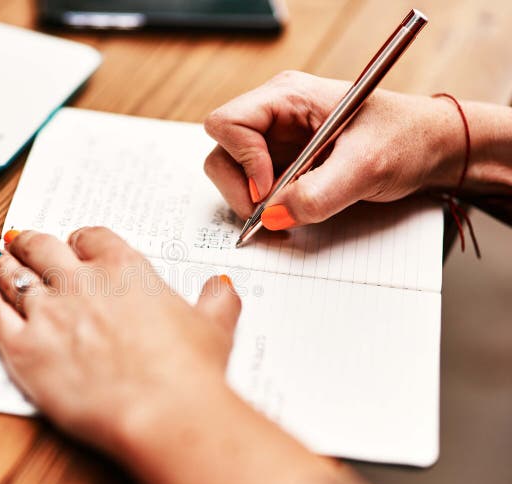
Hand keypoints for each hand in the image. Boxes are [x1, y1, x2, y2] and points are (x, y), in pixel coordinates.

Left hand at [0, 227, 240, 455]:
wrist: (162, 412)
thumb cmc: (188, 373)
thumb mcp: (215, 326)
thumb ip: (216, 300)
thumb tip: (221, 287)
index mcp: (124, 269)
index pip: (92, 238)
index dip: (79, 240)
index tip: (75, 245)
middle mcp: (80, 283)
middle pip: (43, 249)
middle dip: (30, 242)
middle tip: (21, 239)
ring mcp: (48, 313)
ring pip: (13, 275)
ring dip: (2, 263)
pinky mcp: (24, 349)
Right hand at [203, 71, 463, 228]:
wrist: (431, 150)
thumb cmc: (406, 138)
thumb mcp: (366, 166)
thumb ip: (318, 194)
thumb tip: (273, 217)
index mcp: (288, 97)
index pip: (228, 123)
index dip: (242, 159)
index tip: (269, 188)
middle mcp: (274, 116)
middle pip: (222, 151)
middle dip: (240, 187)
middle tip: (270, 210)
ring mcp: (276, 141)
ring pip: (232, 173)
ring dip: (251, 200)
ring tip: (285, 213)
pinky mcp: (282, 164)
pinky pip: (254, 187)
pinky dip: (264, 207)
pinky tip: (291, 212)